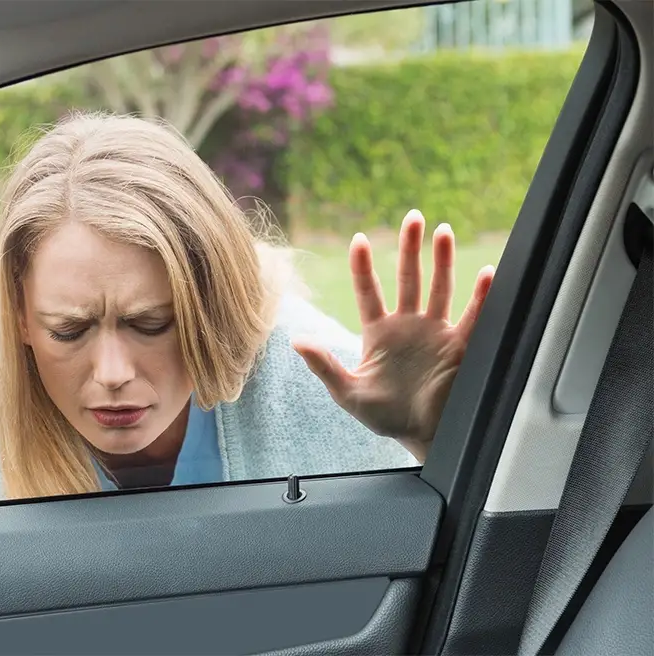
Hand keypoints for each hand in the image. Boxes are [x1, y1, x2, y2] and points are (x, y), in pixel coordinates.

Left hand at [293, 210, 494, 461]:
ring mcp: (435, 333)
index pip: (368, 290)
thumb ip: (325, 366)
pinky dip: (480, 296)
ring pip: (439, 287)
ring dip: (442, 260)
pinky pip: (472, 317)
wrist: (422, 437)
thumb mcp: (348, 392)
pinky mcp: (459, 346)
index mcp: (378, 333)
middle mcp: (408, 325)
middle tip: (413, 217)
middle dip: (410, 248)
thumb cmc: (385, 416)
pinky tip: (486, 274)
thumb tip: (297, 341)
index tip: (358, 239)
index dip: (363, 266)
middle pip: (408, 278)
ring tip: (443, 231)